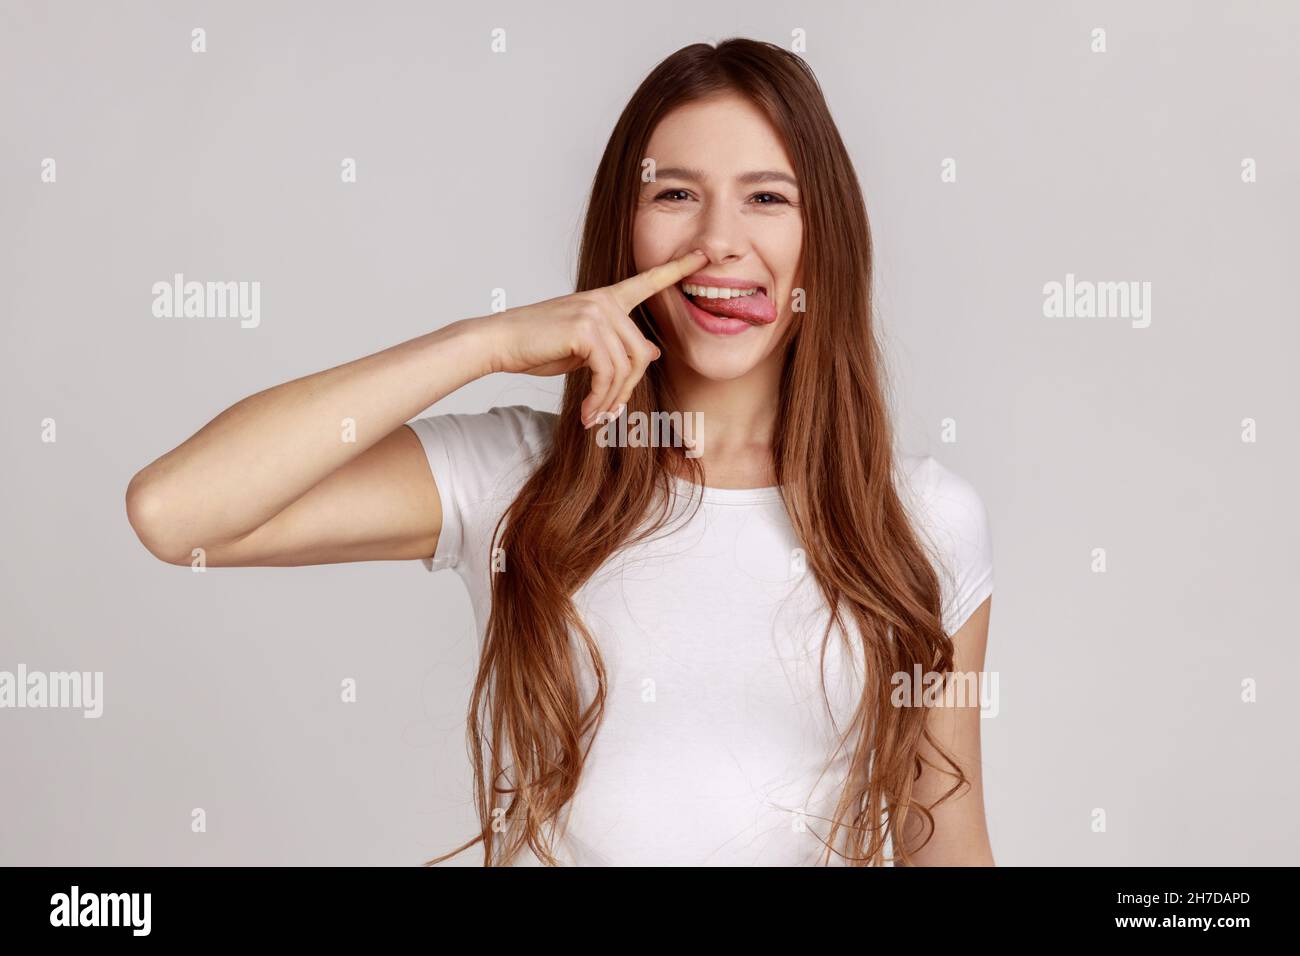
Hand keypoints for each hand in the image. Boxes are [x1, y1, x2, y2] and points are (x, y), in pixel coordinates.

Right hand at [479, 250, 706, 426]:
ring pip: (625, 368)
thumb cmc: (536, 346)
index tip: (704, 256)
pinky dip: (600, 399)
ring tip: (595, 417)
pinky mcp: (586, 329)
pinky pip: (607, 373)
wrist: (499, 343)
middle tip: (606, 414)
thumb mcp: (584, 348)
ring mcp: (596, 312)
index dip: (678, 269)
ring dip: (611, 400)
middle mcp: (605, 301)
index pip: (648, 282)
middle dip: (625, 391)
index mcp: (606, 299)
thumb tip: (653, 352)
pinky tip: (588, 413)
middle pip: (639, 354)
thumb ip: (616, 347)